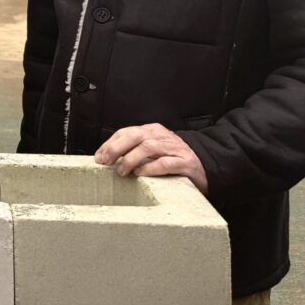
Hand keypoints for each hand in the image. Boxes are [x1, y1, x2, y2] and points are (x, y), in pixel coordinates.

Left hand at [94, 123, 208, 193]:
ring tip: (122, 171)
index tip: (98, 157)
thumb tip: (106, 159)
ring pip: (149, 147)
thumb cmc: (173, 159)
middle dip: (116, 148)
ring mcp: (175, 148)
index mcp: (152, 130)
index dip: (110, 144)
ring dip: (131, 159)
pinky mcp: (186, 163)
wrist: (205, 166)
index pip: (126, 132)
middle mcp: (163, 136)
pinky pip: (165, 162)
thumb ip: (134, 150)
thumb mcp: (152, 150)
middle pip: (135, 136)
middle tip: (105, 162)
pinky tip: (140, 174)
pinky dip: (150, 168)